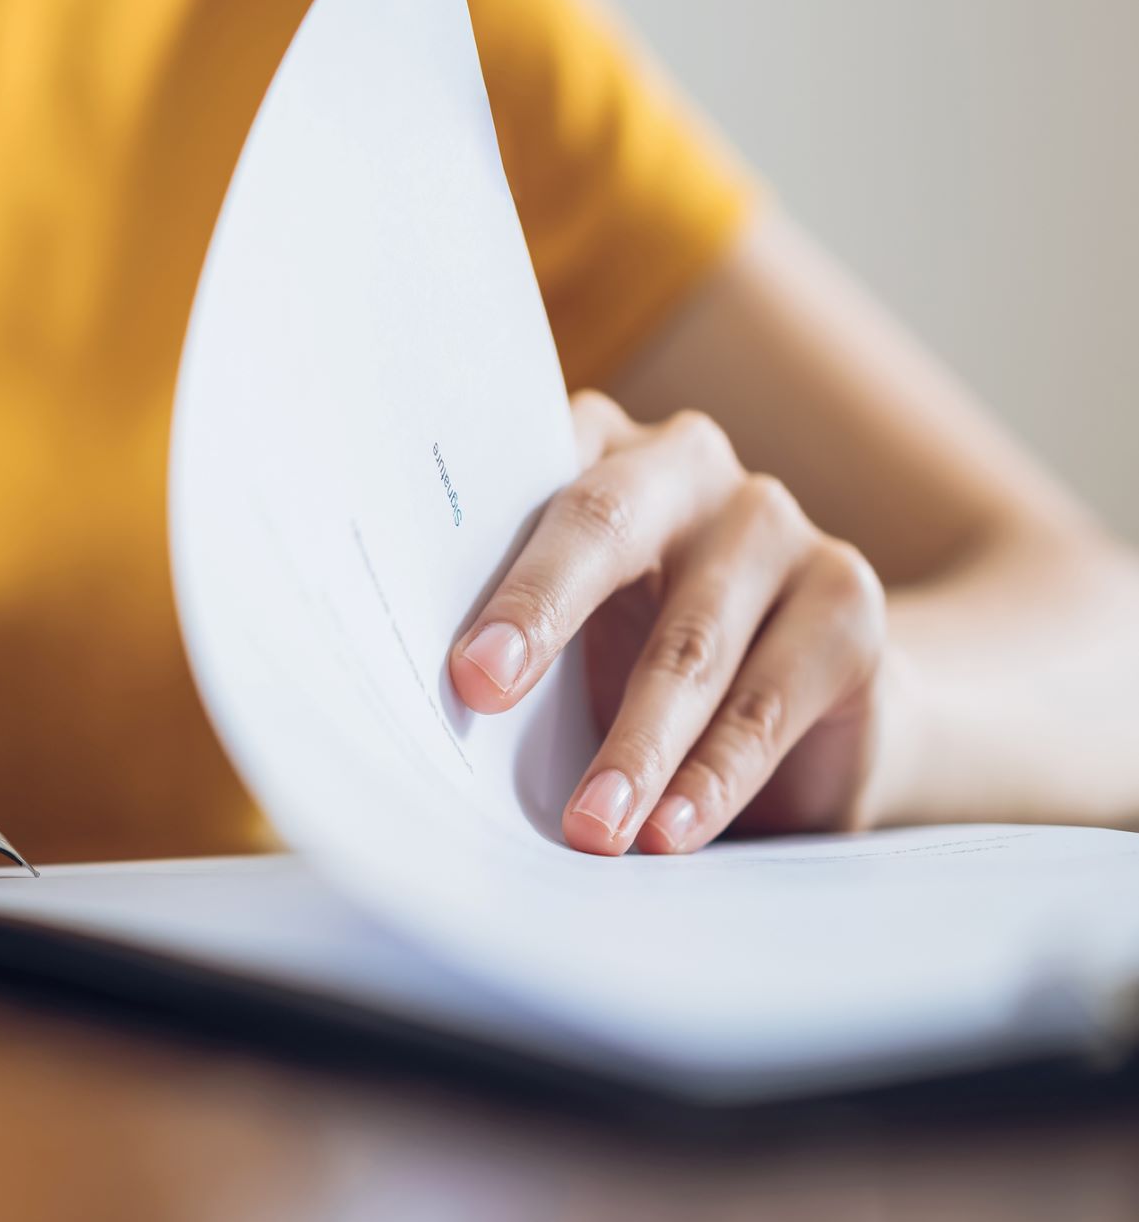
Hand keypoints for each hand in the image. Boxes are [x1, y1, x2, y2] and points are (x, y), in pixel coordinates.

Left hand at [447, 392, 891, 854]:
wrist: (809, 713)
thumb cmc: (637, 657)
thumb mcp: (568, 634)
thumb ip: (513, 637)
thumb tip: (437, 704)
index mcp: (593, 449)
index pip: (520, 470)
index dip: (474, 546)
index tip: (449, 647)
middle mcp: (684, 463)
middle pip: (603, 524)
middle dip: (539, 610)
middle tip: (482, 691)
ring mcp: (773, 523)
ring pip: (688, 641)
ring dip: (633, 745)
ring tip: (590, 826)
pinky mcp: (845, 598)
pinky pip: (765, 702)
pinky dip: (711, 779)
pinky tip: (670, 831)